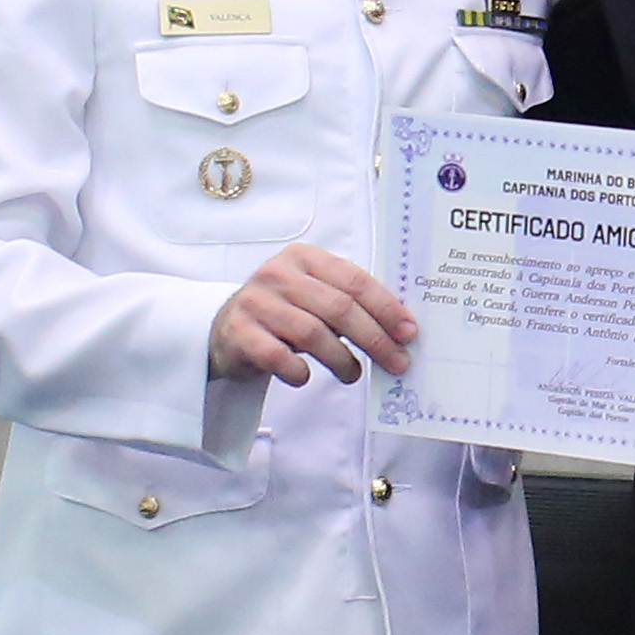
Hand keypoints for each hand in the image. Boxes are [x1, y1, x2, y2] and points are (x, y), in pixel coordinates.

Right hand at [210, 245, 413, 385]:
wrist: (225, 331)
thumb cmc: (283, 313)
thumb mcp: (312, 296)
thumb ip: (347, 302)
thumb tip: (399, 330)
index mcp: (304, 257)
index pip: (354, 280)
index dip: (386, 307)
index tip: (409, 332)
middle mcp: (278, 274)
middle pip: (339, 308)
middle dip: (374, 338)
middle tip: (396, 362)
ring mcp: (256, 302)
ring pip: (312, 333)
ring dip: (341, 359)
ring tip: (353, 374)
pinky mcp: (239, 332)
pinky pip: (278, 356)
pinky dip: (298, 371)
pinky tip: (306, 377)